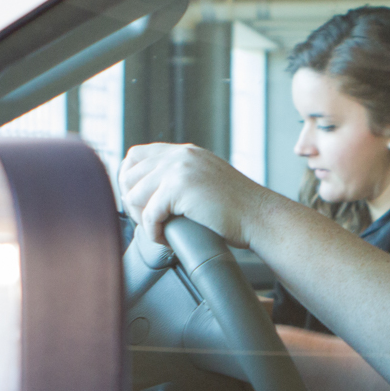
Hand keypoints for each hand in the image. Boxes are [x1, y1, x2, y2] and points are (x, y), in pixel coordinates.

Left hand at [118, 143, 268, 247]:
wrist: (260, 217)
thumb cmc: (238, 209)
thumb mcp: (207, 180)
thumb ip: (183, 176)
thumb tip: (152, 192)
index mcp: (186, 151)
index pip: (136, 155)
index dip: (129, 179)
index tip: (136, 201)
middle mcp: (180, 155)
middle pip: (129, 175)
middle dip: (132, 202)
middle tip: (148, 222)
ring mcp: (179, 169)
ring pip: (135, 196)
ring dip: (142, 219)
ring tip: (159, 230)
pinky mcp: (180, 189)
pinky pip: (149, 215)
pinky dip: (153, 232)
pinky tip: (166, 239)